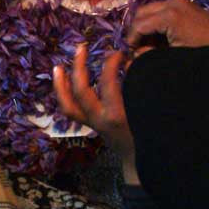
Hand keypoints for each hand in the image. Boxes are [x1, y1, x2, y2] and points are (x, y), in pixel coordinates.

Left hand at [53, 45, 138, 184]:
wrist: (142, 161)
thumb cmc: (151, 133)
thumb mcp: (150, 109)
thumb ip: (141, 83)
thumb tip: (135, 57)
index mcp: (116, 114)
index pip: (108, 81)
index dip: (112, 62)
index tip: (120, 52)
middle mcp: (100, 118)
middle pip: (81, 90)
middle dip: (79, 66)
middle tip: (82, 47)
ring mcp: (92, 123)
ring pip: (69, 104)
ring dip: (61, 85)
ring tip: (58, 66)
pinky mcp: (90, 125)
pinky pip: (71, 110)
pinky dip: (64, 95)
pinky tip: (62, 80)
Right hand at [129, 0, 208, 48]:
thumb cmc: (205, 52)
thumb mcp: (175, 56)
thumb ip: (151, 54)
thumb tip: (136, 54)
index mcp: (168, 16)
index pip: (138, 25)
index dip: (131, 40)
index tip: (131, 53)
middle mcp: (171, 3)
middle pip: (141, 13)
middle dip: (136, 30)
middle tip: (138, 48)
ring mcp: (179, 2)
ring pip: (150, 10)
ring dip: (146, 25)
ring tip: (150, 44)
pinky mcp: (185, 4)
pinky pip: (162, 9)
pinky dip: (156, 21)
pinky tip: (162, 37)